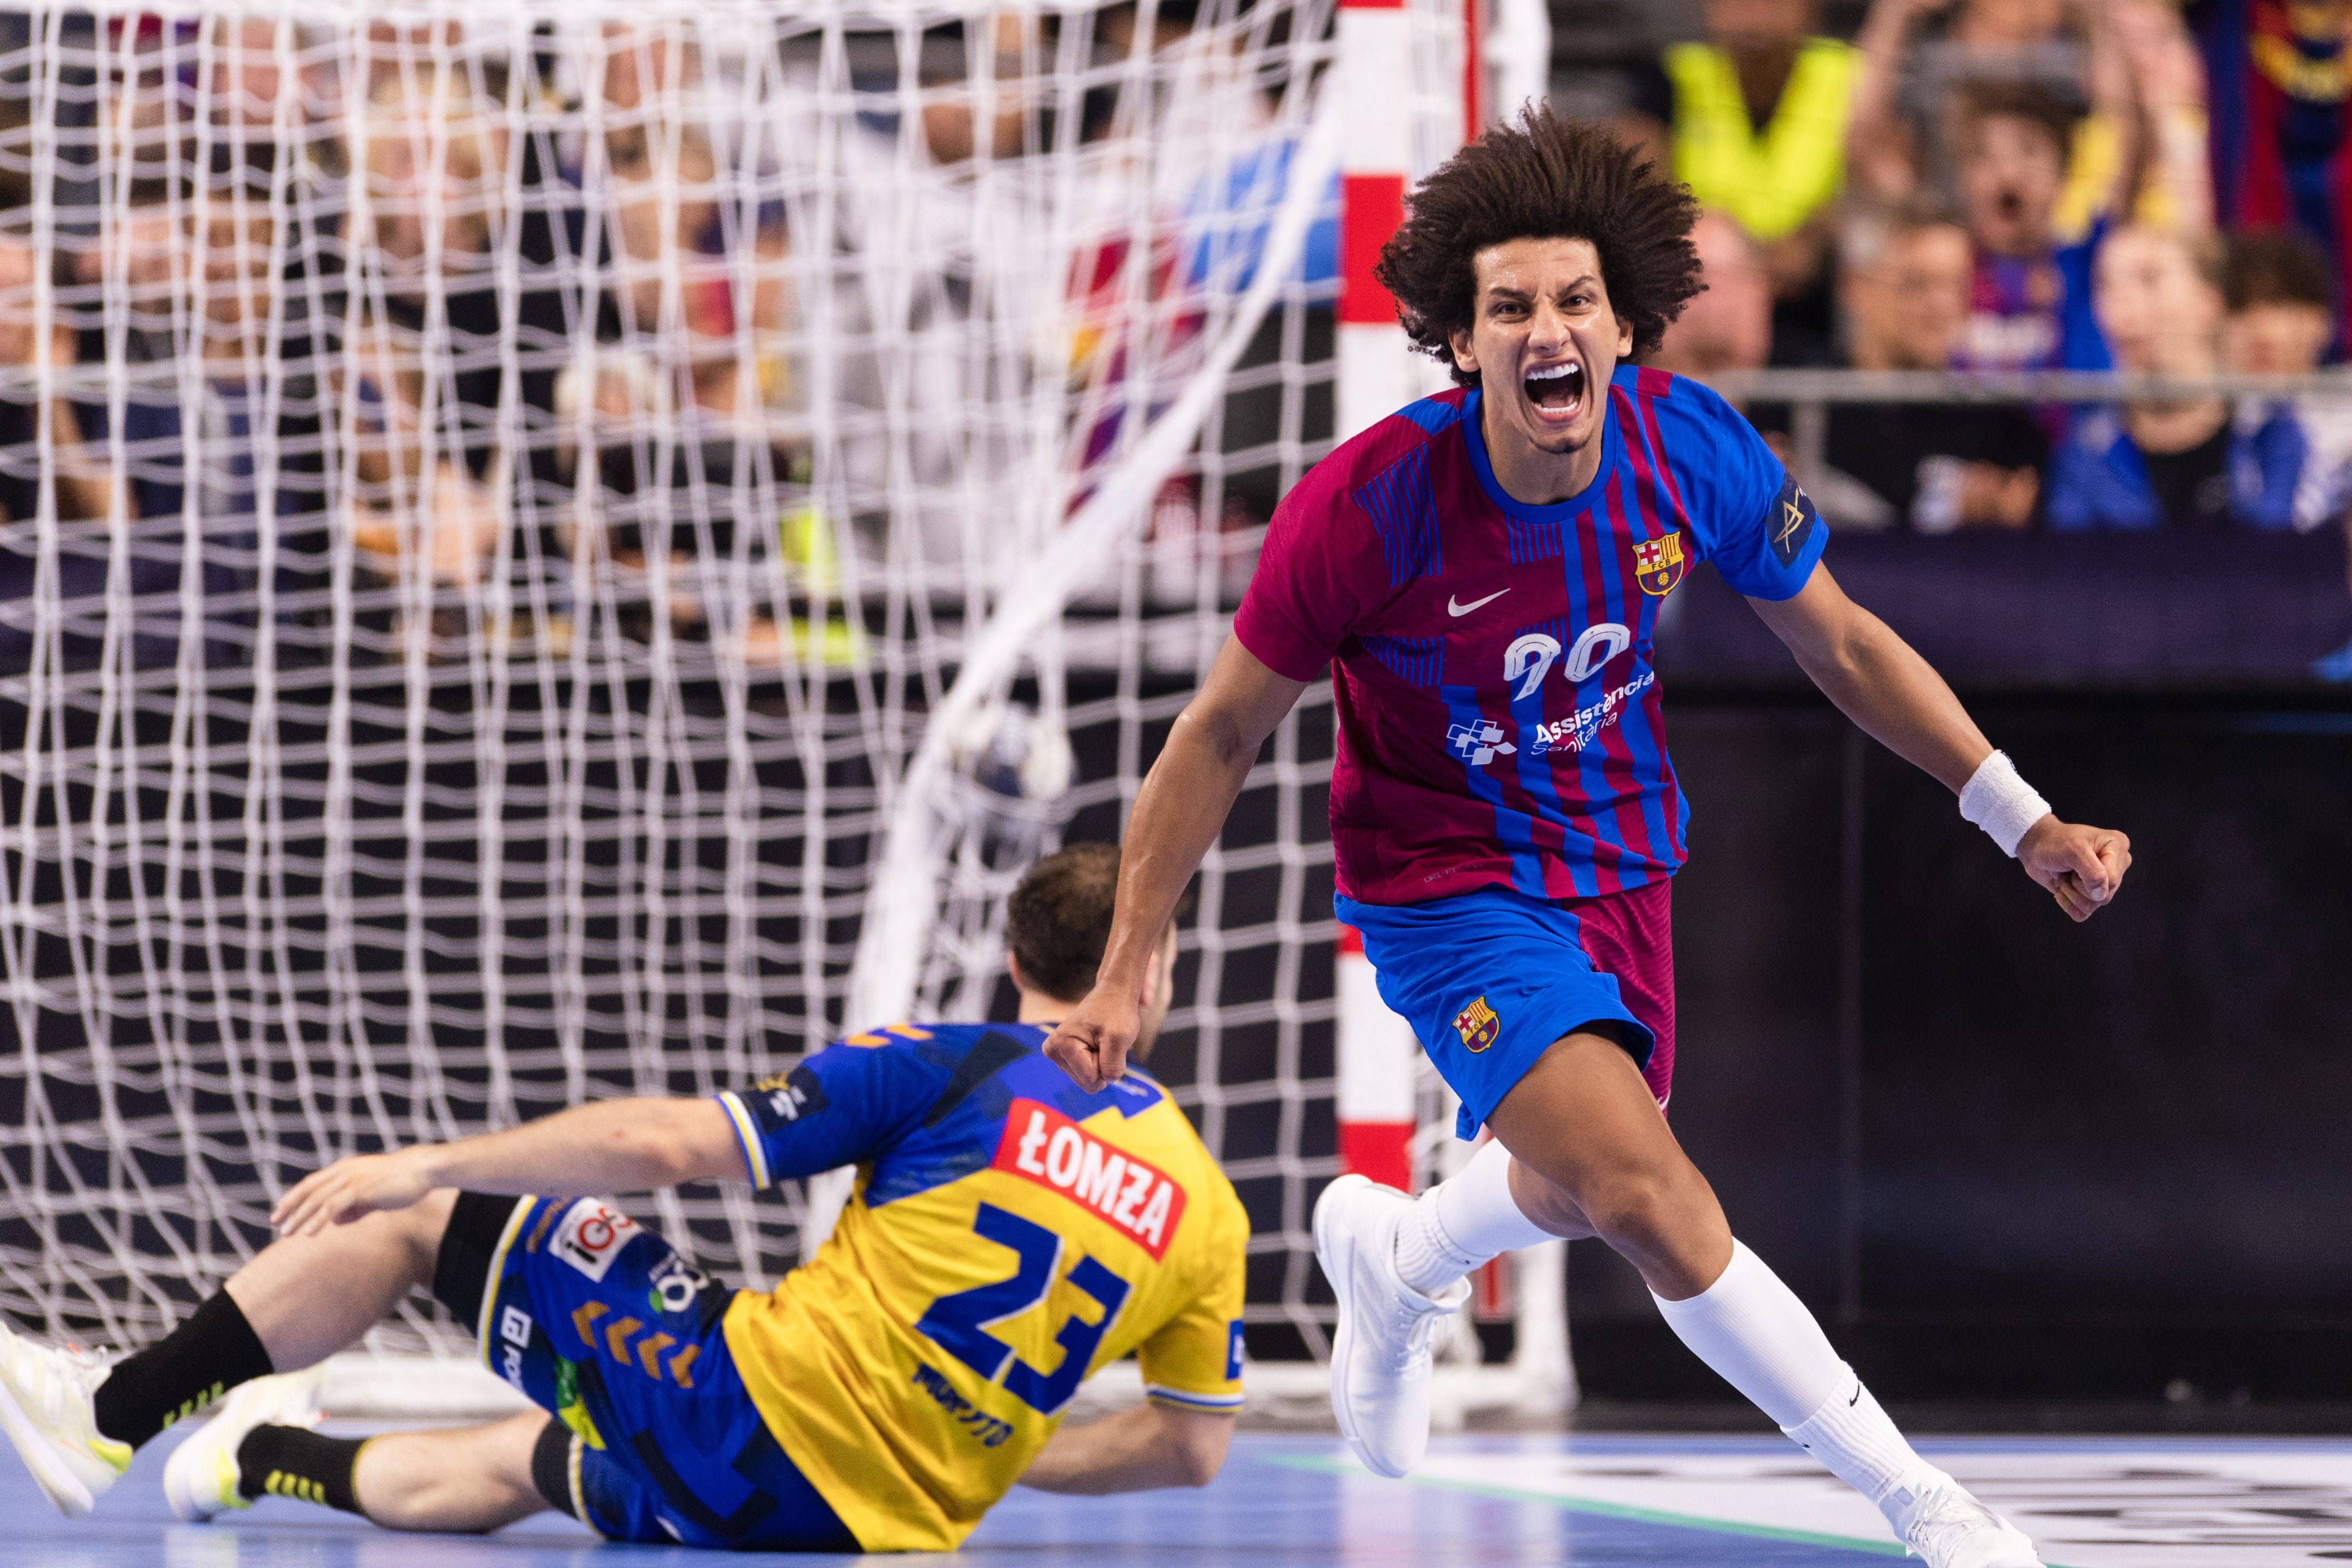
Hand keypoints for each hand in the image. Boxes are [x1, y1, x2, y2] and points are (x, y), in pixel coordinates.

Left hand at [272, 1148, 440, 1236]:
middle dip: (290, 1207)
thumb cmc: (401, 1182)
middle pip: (309, 1190)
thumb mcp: (373, 1196)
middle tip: (276, 1223)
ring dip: (300, 1217)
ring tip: (287, 1233)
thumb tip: (336, 1222)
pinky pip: (333, 1207)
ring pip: (317, 1199)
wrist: (423, 1170)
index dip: (294, 1197)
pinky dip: (319, 1220)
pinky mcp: (360, 1189)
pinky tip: (310, 1233)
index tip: (281, 1211)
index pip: (312, 1183)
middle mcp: (344, 1171)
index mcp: (345, 1169)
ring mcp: (351, 1179)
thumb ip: (354, 1208)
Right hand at [1043, 982, 1142, 1092]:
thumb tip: (1106, 1081)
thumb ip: (1113, 1065)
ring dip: (1101, 1063)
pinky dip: (1098, 1062)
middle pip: (1088, 1082)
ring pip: (1088, 1081)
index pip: (1091, 1078)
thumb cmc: (1116, 1012)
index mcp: (1061, 1043)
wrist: (1113, 995)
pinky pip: (1087, 1076)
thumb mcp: (1121, 1037)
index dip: (1107, 1063)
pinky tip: (1096, 1044)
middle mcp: (1053, 1050)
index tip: (1107, 1041)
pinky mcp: (1065, 1058)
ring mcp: (1058, 1055)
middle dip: (1103, 1065)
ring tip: (1101, 1041)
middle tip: (1105, 1042)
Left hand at [2017, 816, 2131, 922]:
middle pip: (2104, 896)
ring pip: (2092, 906)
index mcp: (2117, 847)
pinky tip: (2062, 887)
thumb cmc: (2054, 842)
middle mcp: (2116, 866)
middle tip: (2068, 868)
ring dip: (2071, 892)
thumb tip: (2101, 895)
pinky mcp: (2091, 895)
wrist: (2035, 847)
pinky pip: (2082, 913)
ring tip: (2065, 874)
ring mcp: (2104, 882)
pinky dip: (2067, 903)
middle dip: (2078, 885)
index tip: (2075, 861)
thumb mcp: (2073, 849)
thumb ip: (2092, 872)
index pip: (2111, 880)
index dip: (2088, 878)